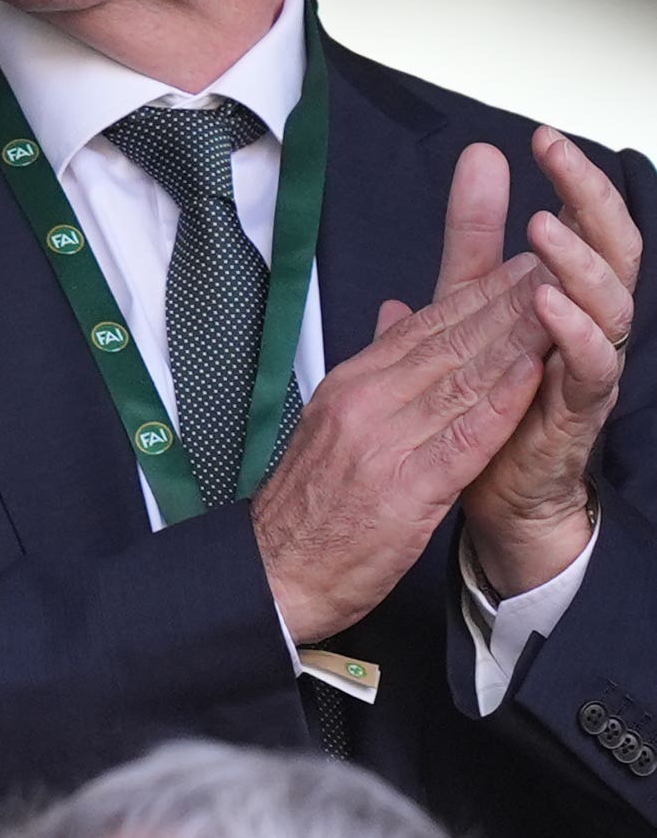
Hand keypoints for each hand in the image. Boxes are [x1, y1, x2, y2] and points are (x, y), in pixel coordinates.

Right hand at [253, 195, 551, 643]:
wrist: (272, 575)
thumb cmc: (307, 510)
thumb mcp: (331, 426)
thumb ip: (374, 371)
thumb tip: (399, 315)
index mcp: (348, 387)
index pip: (425, 327)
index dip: (481, 291)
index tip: (525, 262)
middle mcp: (364, 404)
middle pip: (450, 341)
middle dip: (509, 300)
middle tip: (559, 262)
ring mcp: (384, 444)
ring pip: (462, 378)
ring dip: (518, 338)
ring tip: (564, 302)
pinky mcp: (406, 489)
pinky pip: (464, 437)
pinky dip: (501, 402)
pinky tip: (534, 373)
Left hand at [461, 129, 637, 598]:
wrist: (482, 489)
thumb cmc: (486, 395)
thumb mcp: (471, 303)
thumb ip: (473, 240)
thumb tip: (476, 166)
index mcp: (568, 295)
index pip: (583, 225)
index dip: (569, 180)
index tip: (539, 137)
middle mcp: (590, 325)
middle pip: (612, 250)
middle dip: (589, 200)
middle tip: (559, 159)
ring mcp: (588, 368)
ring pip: (609, 303)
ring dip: (577, 262)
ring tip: (543, 228)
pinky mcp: (577, 412)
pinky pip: (590, 368)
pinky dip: (572, 333)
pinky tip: (548, 305)